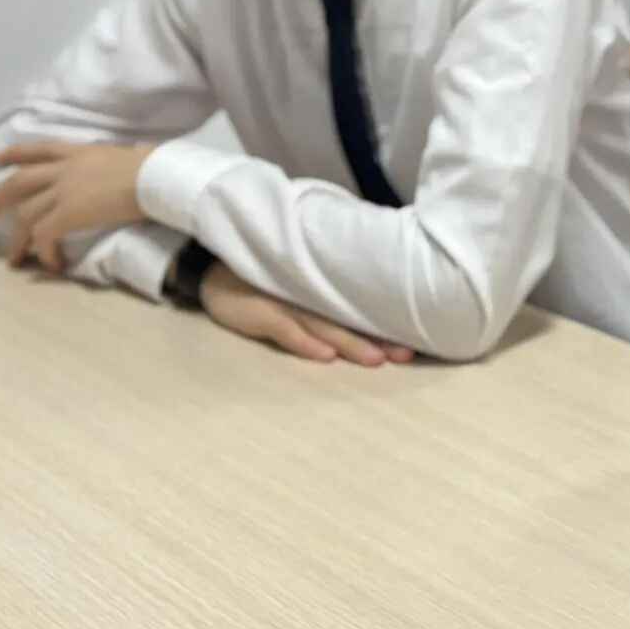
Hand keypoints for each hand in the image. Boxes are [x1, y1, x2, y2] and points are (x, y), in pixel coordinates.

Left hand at [0, 140, 153, 272]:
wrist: (154, 178)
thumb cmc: (154, 167)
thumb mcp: (135, 154)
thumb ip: (131, 154)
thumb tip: (143, 151)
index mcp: (79, 153)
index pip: (40, 150)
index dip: (15, 153)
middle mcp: (64, 169)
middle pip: (18, 183)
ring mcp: (63, 191)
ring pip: (26, 215)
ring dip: (17, 239)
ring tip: (13, 258)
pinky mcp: (68, 213)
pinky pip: (45, 236)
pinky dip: (44, 252)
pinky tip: (52, 264)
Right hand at [201, 262, 415, 365]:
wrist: (214, 269)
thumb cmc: (267, 277)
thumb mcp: (299, 282)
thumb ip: (330, 293)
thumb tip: (375, 308)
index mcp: (321, 288)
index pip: (358, 308)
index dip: (385, 324)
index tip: (415, 341)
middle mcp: (308, 294)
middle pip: (347, 318)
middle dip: (377, 338)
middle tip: (406, 354)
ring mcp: (284, 302)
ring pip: (323, 325)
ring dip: (350, 343)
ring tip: (377, 359)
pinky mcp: (260, 311)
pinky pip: (285, 329)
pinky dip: (305, 343)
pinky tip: (326, 357)